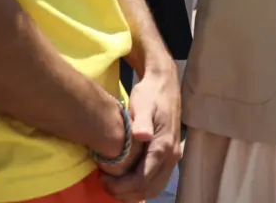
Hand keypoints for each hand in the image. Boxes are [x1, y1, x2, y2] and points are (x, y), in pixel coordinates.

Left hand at [101, 65, 182, 201]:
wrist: (164, 83)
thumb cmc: (150, 93)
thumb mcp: (143, 103)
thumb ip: (142, 121)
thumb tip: (142, 136)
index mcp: (164, 146)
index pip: (143, 179)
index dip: (122, 186)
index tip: (103, 179)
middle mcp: (172, 155)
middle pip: (149, 188)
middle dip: (125, 192)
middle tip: (104, 184)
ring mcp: (173, 157)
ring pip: (154, 188)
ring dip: (133, 192)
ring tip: (112, 184)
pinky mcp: (169, 156)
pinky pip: (156, 180)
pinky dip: (140, 186)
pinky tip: (124, 180)